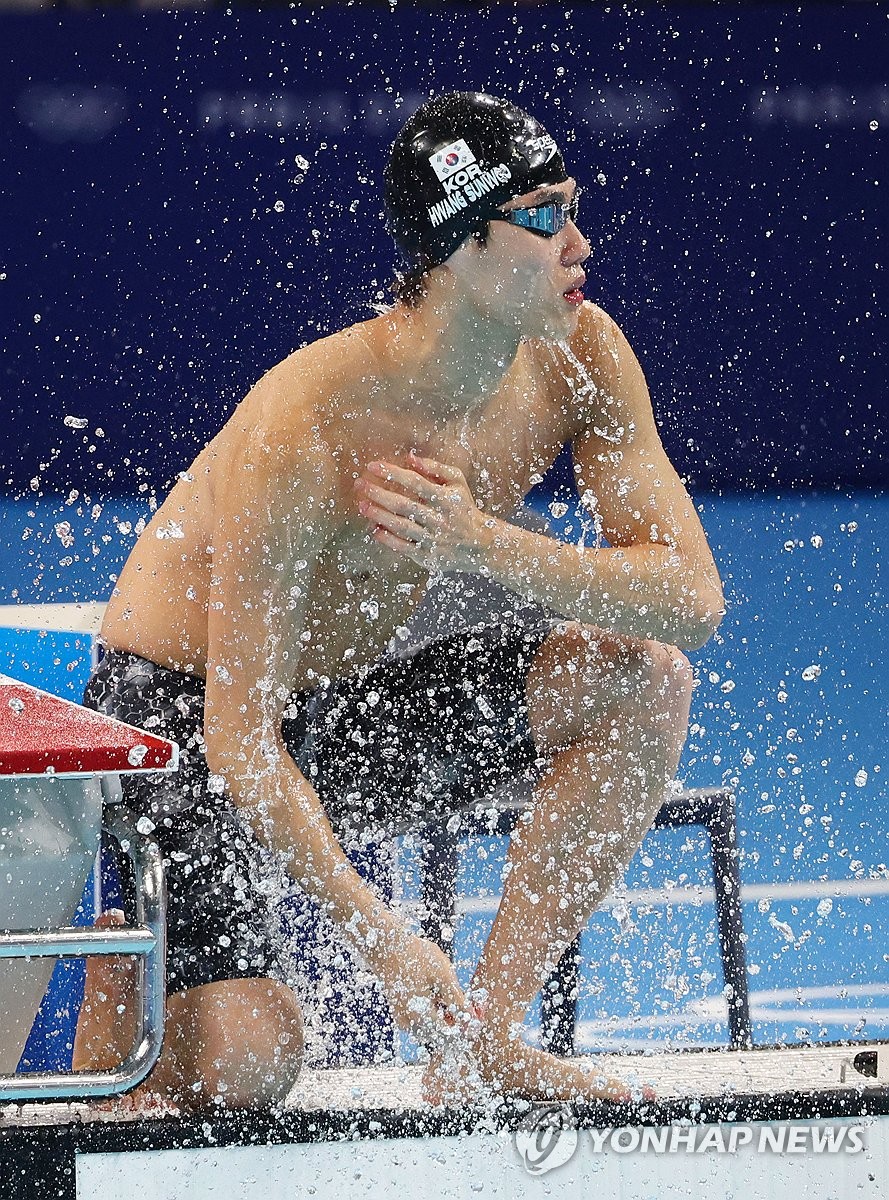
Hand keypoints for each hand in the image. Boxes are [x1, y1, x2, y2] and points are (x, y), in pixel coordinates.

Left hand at [353, 451, 495, 573]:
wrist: (480, 544)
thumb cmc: (464, 508)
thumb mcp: (457, 483)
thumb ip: (435, 468)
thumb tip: (410, 457)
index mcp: (447, 499)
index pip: (416, 482)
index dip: (393, 473)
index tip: (373, 466)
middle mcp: (440, 520)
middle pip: (405, 505)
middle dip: (379, 494)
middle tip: (360, 485)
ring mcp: (434, 540)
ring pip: (402, 527)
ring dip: (379, 515)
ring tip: (362, 505)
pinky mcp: (429, 557)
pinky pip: (404, 548)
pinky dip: (388, 539)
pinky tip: (374, 529)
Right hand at [363, 924, 469, 1042]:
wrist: (386, 944)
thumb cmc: (414, 955)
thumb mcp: (443, 974)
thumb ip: (458, 1001)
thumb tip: (472, 1022)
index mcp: (419, 1017)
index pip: (450, 1036)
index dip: (466, 1026)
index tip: (476, 1012)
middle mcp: (409, 1023)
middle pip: (441, 1033)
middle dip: (457, 1019)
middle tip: (465, 998)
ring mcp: (403, 1019)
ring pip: (432, 1027)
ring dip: (445, 1014)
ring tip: (446, 990)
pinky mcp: (400, 1012)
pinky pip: (422, 1020)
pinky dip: (433, 1010)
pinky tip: (435, 992)